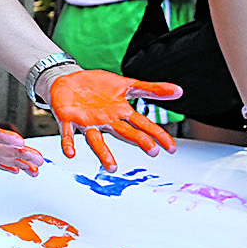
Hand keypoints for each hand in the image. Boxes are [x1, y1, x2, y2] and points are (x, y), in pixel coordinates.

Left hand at [45, 68, 177, 170]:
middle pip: (124, 132)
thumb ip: (151, 89)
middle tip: (152, 151)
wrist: (67, 79)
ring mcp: (87, 122)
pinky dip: (68, 143)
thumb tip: (179, 91)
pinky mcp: (68, 119)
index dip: (157, 135)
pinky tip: (71, 153)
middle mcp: (106, 121)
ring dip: (104, 153)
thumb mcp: (126, 84)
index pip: (143, 125)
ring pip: (96, 140)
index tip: (171, 148)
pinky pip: (68, 134)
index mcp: (120, 113)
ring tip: (112, 168)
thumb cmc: (97, 86)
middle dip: (138, 141)